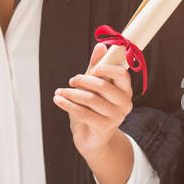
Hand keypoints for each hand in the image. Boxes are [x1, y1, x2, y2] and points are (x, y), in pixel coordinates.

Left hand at [53, 42, 133, 160]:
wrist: (92, 137)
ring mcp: (116, 117)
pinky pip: (83, 113)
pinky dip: (68, 105)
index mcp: (125, 90)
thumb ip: (97, 67)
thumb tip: (101, 46)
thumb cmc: (93, 108)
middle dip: (83, 80)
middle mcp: (124, 103)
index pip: (122, 74)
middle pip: (104, 86)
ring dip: (71, 94)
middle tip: (71, 80)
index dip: (107, 68)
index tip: (92, 69)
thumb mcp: (94, 86)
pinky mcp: (104, 128)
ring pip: (91, 99)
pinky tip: (58, 100)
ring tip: (59, 92)